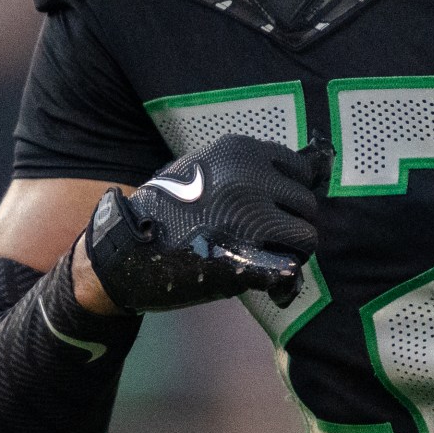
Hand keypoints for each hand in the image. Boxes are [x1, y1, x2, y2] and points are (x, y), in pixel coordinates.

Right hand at [83, 134, 327, 311]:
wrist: (125, 247)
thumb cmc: (168, 208)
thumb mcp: (205, 168)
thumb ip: (248, 167)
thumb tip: (308, 169)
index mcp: (240, 152)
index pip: (298, 169)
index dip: (289, 193)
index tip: (275, 207)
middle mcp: (251, 179)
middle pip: (306, 204)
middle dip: (292, 223)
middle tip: (269, 238)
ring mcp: (250, 219)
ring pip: (306, 237)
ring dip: (291, 250)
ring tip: (266, 257)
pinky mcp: (246, 260)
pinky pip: (289, 268)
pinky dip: (285, 278)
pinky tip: (271, 281)